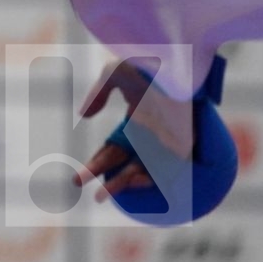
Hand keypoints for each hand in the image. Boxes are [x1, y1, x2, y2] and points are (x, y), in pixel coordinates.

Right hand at [75, 58, 197, 202]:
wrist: (177, 66)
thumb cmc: (147, 66)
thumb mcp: (113, 74)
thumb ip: (97, 94)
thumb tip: (83, 116)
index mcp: (137, 121)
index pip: (112, 150)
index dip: (96, 164)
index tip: (78, 178)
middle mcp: (151, 136)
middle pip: (124, 166)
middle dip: (106, 181)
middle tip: (87, 193)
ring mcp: (166, 144)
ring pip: (143, 172)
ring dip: (122, 185)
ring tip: (100, 195)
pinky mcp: (184, 148)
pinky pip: (167, 172)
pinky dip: (149, 179)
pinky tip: (130, 181)